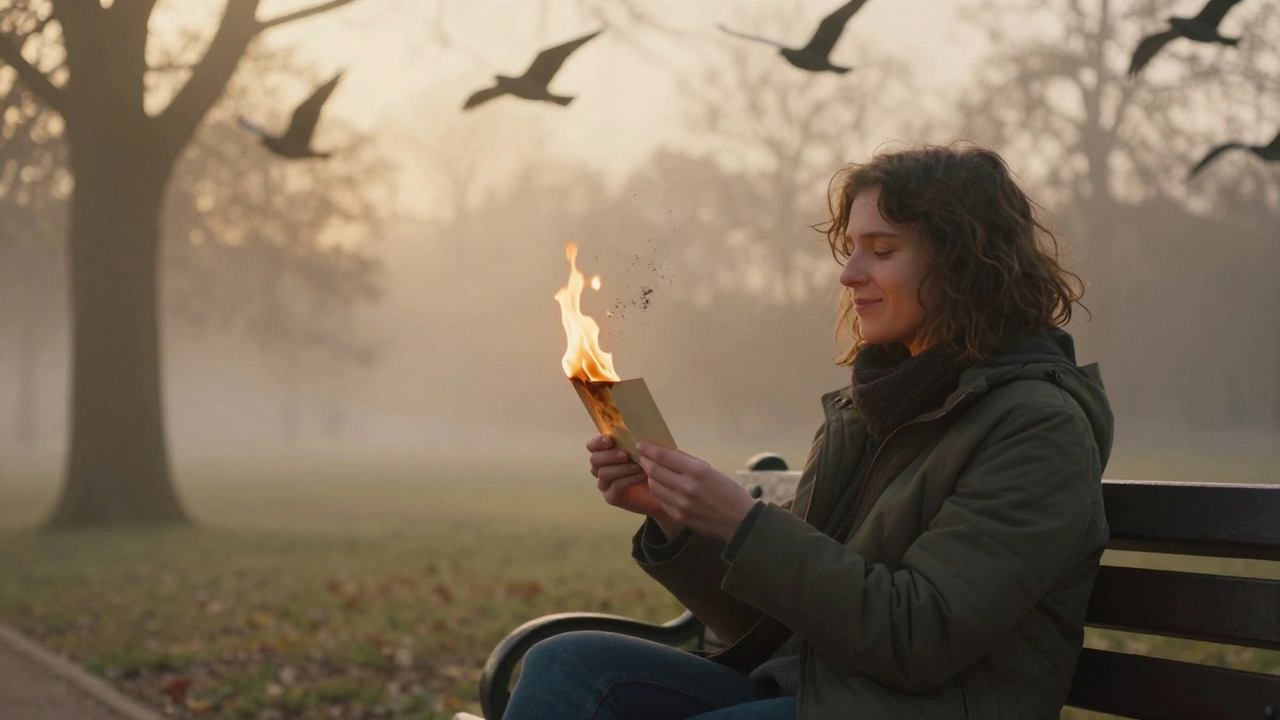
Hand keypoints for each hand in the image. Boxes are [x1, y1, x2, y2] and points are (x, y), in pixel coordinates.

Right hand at [587, 435, 671, 520]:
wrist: (666, 488)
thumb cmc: (655, 464)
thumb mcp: (647, 447)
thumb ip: (637, 439)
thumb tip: (633, 428)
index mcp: (607, 452)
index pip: (592, 445)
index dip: (597, 442)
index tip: (610, 440)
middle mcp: (602, 467)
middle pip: (594, 460)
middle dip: (610, 455)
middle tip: (627, 455)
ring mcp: (606, 484)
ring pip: (603, 473)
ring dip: (622, 468)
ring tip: (640, 466)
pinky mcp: (612, 497)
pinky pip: (615, 486)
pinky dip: (629, 479)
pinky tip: (643, 476)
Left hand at [636, 441, 757, 542]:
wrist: (739, 520)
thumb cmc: (727, 490)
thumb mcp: (710, 470)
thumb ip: (687, 461)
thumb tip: (666, 452)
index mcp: (697, 471)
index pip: (663, 457)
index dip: (648, 449)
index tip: (640, 444)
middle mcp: (686, 487)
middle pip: (654, 471)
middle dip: (646, 461)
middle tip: (644, 457)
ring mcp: (681, 504)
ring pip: (654, 486)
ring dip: (651, 477)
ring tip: (653, 472)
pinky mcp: (678, 517)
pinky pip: (661, 500)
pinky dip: (660, 492)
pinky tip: (664, 488)